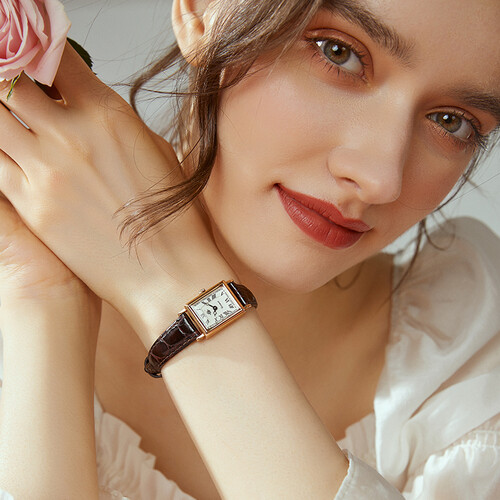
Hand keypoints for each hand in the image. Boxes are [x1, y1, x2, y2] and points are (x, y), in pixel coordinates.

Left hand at [0, 43, 231, 335]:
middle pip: (9, 80)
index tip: (43, 64)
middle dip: (11, 78)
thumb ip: (113, 123)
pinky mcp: (29, 206)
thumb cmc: (172, 215)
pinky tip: (13, 155)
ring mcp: (43, 171)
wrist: (164, 272)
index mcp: (107, 115)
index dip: (44, 55)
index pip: (56, 57)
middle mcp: (69, 135)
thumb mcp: (154, 152)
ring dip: (1, 116)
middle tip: (19, 91)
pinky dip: (0, 153)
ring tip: (16, 125)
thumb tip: (86, 109)